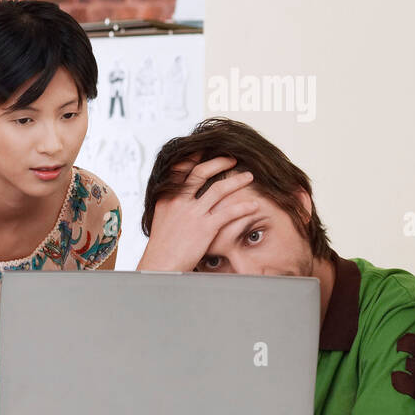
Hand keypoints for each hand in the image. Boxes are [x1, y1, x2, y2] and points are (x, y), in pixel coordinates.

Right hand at [137, 155, 257, 271]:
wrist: (160, 265)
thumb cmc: (162, 246)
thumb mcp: (162, 218)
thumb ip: (172, 204)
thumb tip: (181, 196)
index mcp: (167, 197)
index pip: (181, 169)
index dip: (195, 157)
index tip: (205, 149)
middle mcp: (179, 201)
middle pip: (201, 172)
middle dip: (219, 162)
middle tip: (232, 159)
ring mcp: (193, 213)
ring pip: (219, 189)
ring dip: (237, 181)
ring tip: (249, 177)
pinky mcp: (205, 228)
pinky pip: (229, 212)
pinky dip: (244, 207)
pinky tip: (254, 205)